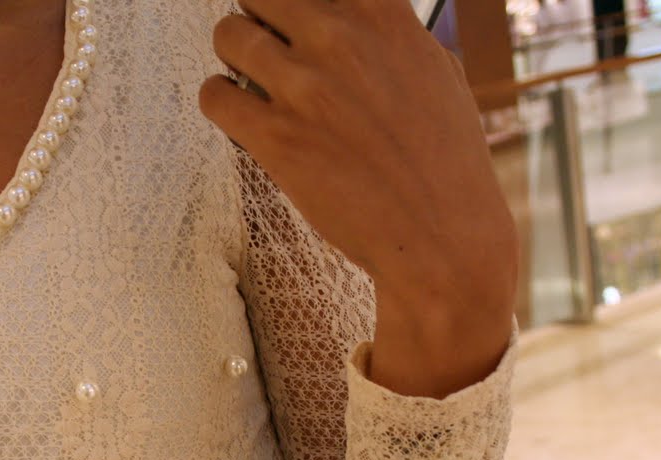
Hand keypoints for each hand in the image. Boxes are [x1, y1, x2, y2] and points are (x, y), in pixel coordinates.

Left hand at [199, 0, 517, 369]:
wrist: (442, 235)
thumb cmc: (446, 159)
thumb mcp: (438, 73)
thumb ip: (395, 37)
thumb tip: (372, 23)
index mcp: (381, 12)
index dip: (295, 6)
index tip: (293, 23)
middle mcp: (339, 36)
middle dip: (258, 19)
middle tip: (268, 51)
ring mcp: (304, 85)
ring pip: (228, 34)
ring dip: (233, 56)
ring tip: (250, 84)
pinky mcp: (275, 136)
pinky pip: (213, 95)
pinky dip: (218, 101)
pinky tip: (240, 117)